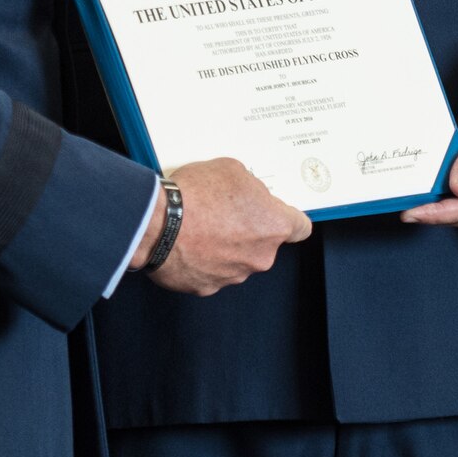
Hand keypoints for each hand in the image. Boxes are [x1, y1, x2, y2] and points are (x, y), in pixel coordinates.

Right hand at [131, 158, 311, 295]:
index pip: (300, 228)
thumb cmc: (195, 196)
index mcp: (273, 226)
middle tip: (223, 212)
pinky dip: (203, 260)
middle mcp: (260, 256)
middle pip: (264, 243)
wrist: (157, 224)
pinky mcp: (208, 287)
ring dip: (224, 245)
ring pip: (237, 259)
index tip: (279, 216)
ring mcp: (234, 275)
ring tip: (199, 226)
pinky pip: (211, 272)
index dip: (289, 219)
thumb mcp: (232, 169)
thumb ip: (250, 187)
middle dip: (248, 230)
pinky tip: (188, 243)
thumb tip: (248, 195)